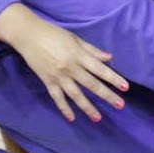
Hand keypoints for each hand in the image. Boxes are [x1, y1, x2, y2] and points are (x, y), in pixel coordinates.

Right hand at [0, 4, 128, 122]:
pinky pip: (57, 97)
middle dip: (106, 95)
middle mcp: (70, 67)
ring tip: (97, 118)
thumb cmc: (54, 34)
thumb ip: (92, 50)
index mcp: (78, 55)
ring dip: (87, 107)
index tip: (125, 87)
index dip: (113, 78)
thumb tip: (109, 57)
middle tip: (119, 105)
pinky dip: (64, 108)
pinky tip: (72, 118)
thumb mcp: (75, 38)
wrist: (28, 35)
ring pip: (75, 95)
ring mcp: (58, 76)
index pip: (100, 69)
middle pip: (91, 84)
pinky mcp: (47, 81)